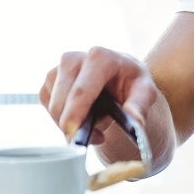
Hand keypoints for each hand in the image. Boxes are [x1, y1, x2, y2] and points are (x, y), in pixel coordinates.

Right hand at [39, 47, 157, 143]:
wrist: (121, 75)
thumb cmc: (133, 83)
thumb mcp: (145, 92)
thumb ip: (139, 106)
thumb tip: (135, 121)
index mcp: (100, 57)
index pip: (82, 90)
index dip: (75, 113)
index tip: (74, 133)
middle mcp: (75, 58)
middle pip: (62, 101)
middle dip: (74, 125)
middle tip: (98, 136)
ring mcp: (59, 68)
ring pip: (53, 106)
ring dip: (71, 122)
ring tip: (97, 121)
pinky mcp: (50, 80)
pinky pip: (48, 107)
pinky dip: (62, 118)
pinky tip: (83, 116)